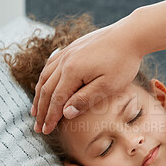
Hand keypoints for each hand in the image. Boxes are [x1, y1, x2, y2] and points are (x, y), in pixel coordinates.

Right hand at [32, 18, 141, 134]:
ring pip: (45, 76)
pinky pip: (52, 64)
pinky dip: (45, 77)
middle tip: (37, 127)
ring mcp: (68, 52)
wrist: (130, 35)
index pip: (56, 100)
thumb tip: (65, 113)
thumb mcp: (107, 86)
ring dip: (39, 95)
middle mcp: (65, 60)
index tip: (45, 131)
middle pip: (47, 89)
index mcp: (72, 71)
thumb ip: (85, 99)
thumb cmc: (122, 62)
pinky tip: (44, 82)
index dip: (50, 117)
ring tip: (35, 110)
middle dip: (41, 110)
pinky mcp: (73, 47)